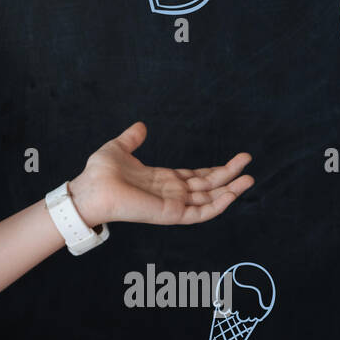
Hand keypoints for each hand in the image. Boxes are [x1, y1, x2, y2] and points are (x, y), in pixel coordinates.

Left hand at [67, 122, 252, 226]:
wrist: (89, 189)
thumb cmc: (99, 173)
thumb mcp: (119, 148)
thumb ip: (132, 138)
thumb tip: (141, 126)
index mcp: (162, 179)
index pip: (195, 176)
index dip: (215, 169)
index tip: (234, 160)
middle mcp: (170, 193)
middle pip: (207, 186)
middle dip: (229, 176)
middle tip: (248, 163)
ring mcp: (172, 205)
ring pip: (208, 199)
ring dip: (230, 191)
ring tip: (250, 178)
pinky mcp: (170, 213)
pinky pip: (199, 213)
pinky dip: (217, 206)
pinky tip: (232, 195)